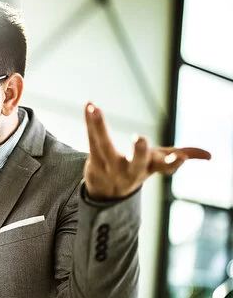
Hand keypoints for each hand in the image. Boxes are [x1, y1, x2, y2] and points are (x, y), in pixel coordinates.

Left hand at [83, 102, 210, 199]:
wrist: (106, 192)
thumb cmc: (137, 171)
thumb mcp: (158, 165)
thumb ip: (178, 157)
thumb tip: (209, 156)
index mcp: (150, 168)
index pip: (165, 168)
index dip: (174, 164)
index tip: (181, 158)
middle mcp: (130, 170)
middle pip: (135, 163)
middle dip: (140, 152)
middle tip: (140, 139)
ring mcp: (110, 165)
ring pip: (104, 146)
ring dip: (100, 127)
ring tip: (95, 109)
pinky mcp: (94, 157)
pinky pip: (91, 138)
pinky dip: (90, 121)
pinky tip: (89, 105)